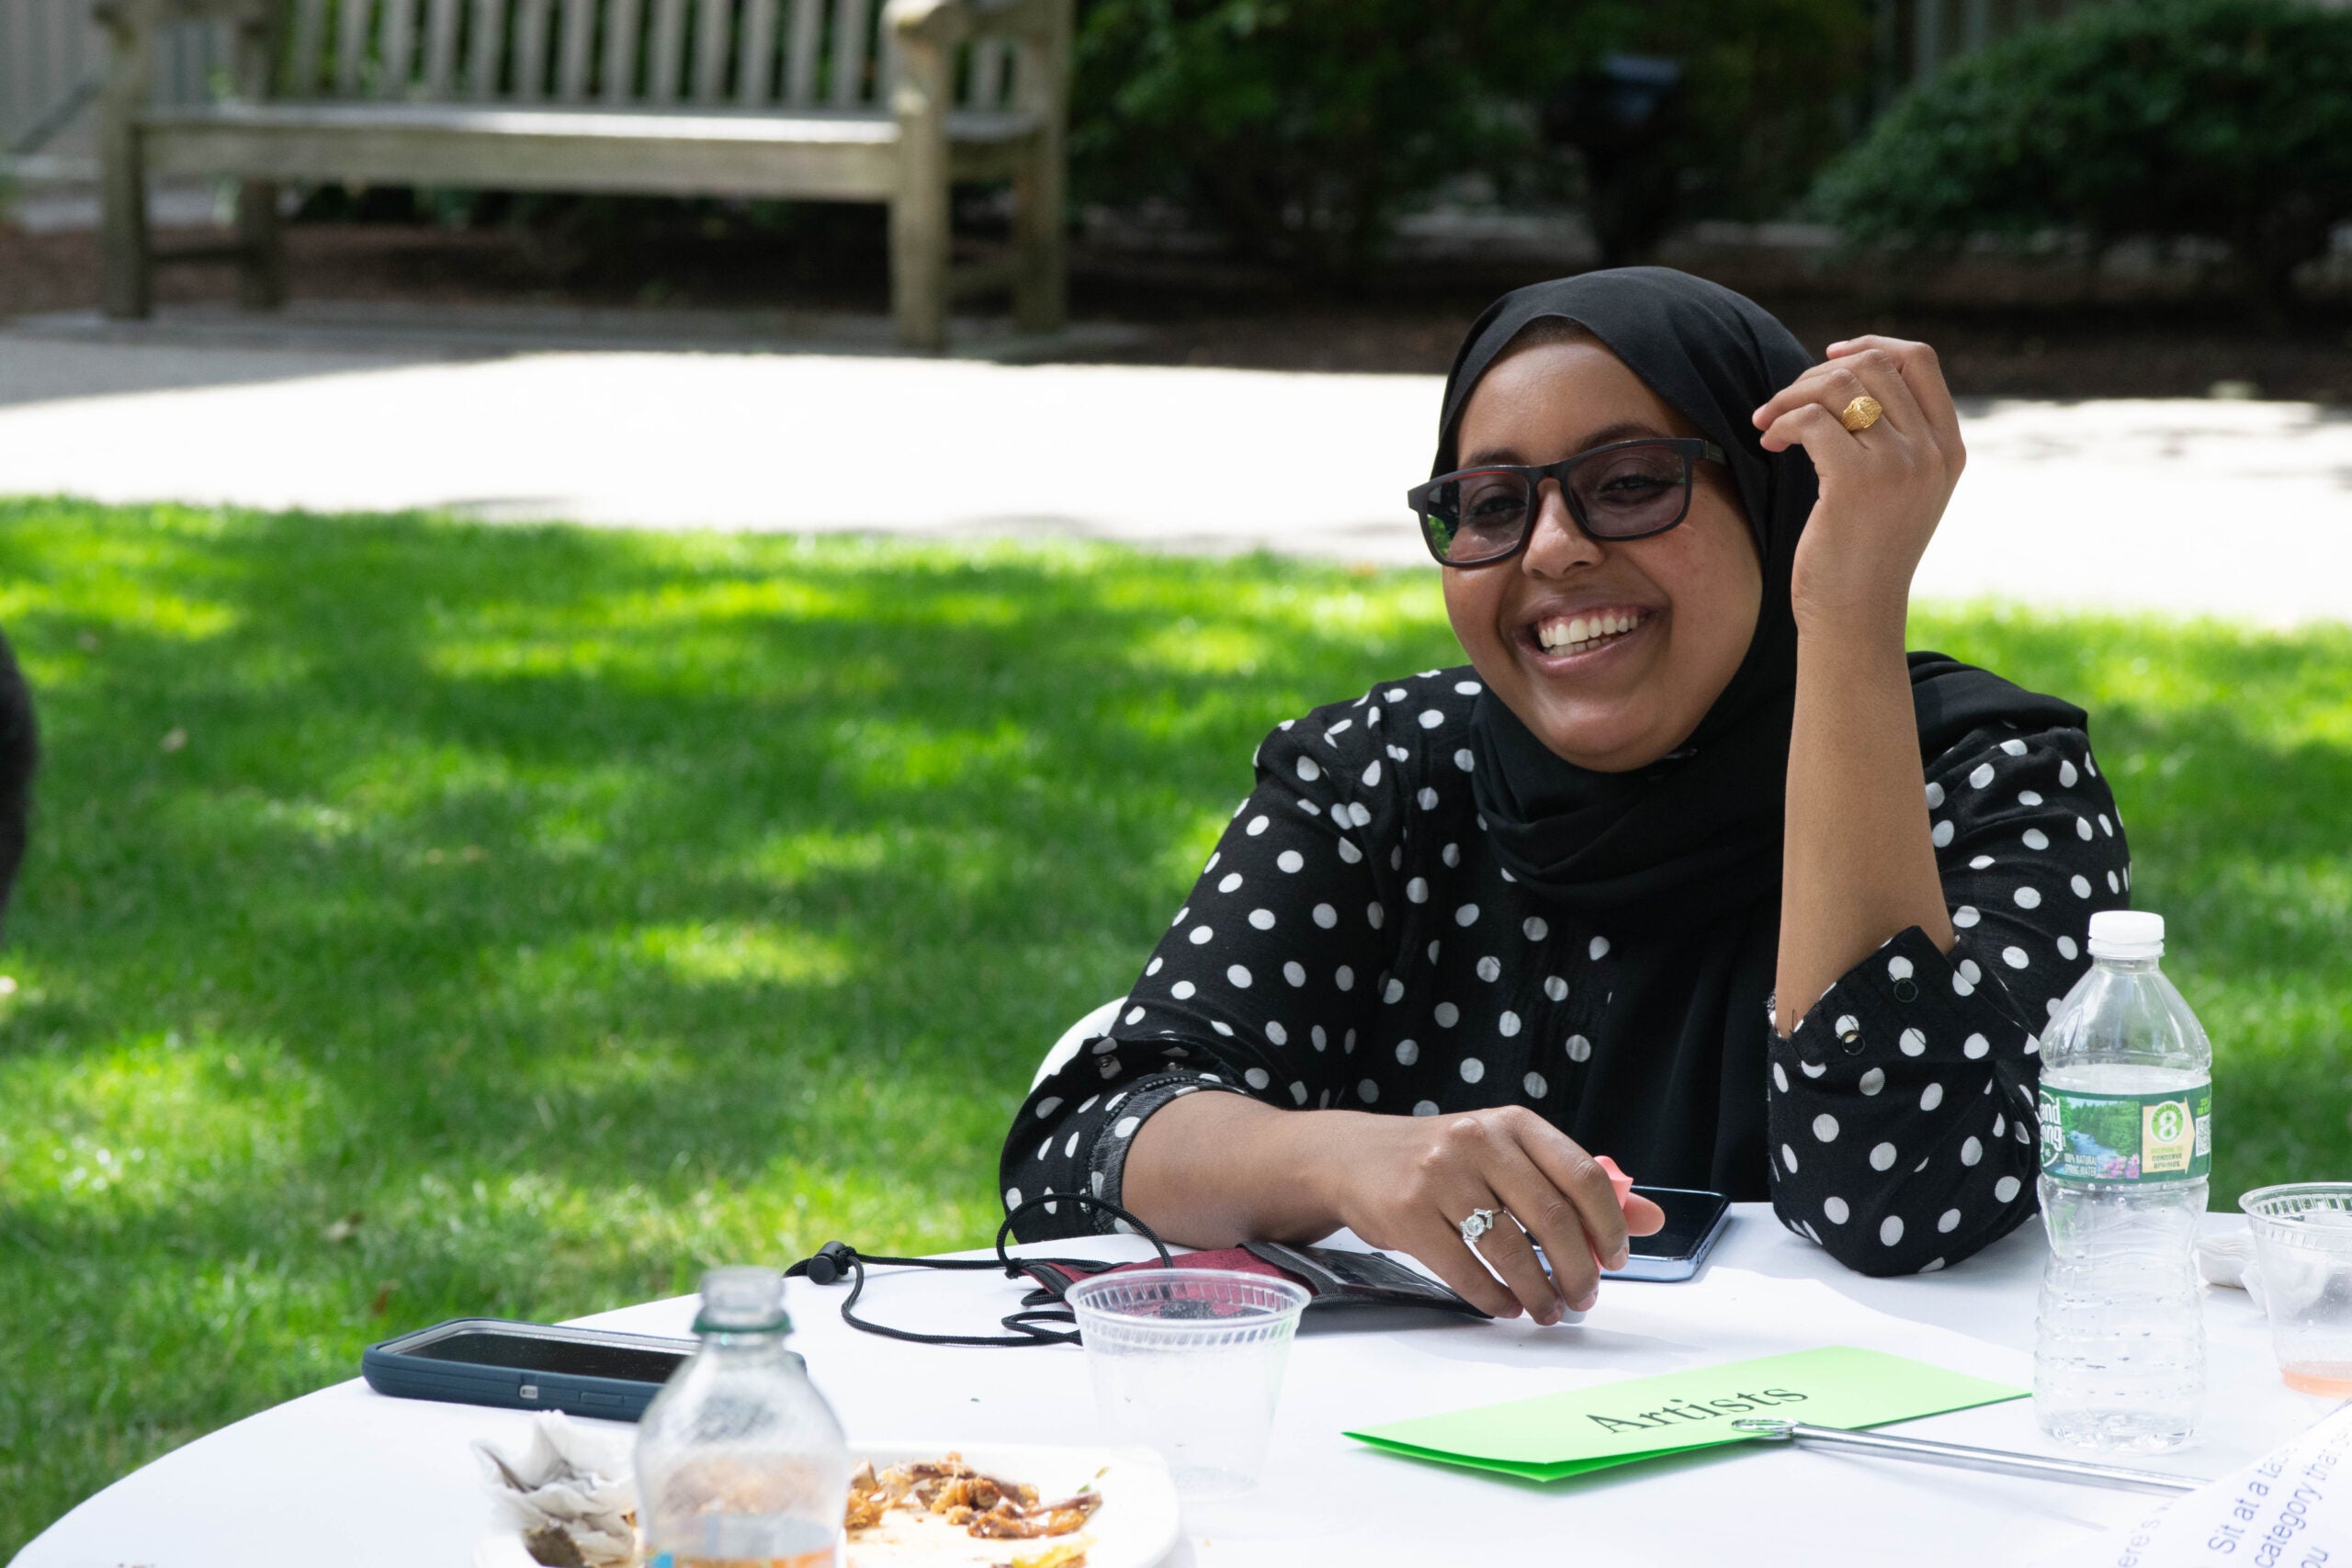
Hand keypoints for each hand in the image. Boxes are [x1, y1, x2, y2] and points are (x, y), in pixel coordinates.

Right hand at [1313, 1106, 1665, 1323]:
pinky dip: (1493, 1298)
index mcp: (1514, 1124)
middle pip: (1551, 1217)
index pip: (1582, 1174)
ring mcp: (1439, 1176)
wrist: (1355, 1157)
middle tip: (1585, 1297)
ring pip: (1509, 1250)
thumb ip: (1577, 1185)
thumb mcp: (1511, 1156)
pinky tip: (1506, 1306)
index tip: (1617, 1259)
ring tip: (1548, 1310)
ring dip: (1538, 1292)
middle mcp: (1477, 1141)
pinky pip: (1465, 1270)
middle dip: (1578, 1270)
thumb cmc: (1446, 1159)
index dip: (1609, 1225)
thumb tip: (1651, 1219)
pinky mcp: (1407, 1214)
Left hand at [1750, 336, 1966, 637]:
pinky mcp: (1856, 482)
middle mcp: (1931, 451)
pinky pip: (1812, 418)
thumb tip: (1843, 376)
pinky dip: (1782, 421)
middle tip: (1783, 405)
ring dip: (1791, 395)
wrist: (1855, 616)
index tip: (1829, 356)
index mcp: (1948, 448)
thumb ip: (1892, 438)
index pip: (1920, 360)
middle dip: (1816, 374)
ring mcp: (1899, 465)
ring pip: (1841, 384)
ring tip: (1767, 424)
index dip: (1871, 346)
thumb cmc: (1862, 556)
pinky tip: (1770, 443)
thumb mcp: (1897, 492)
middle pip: (1875, 364)